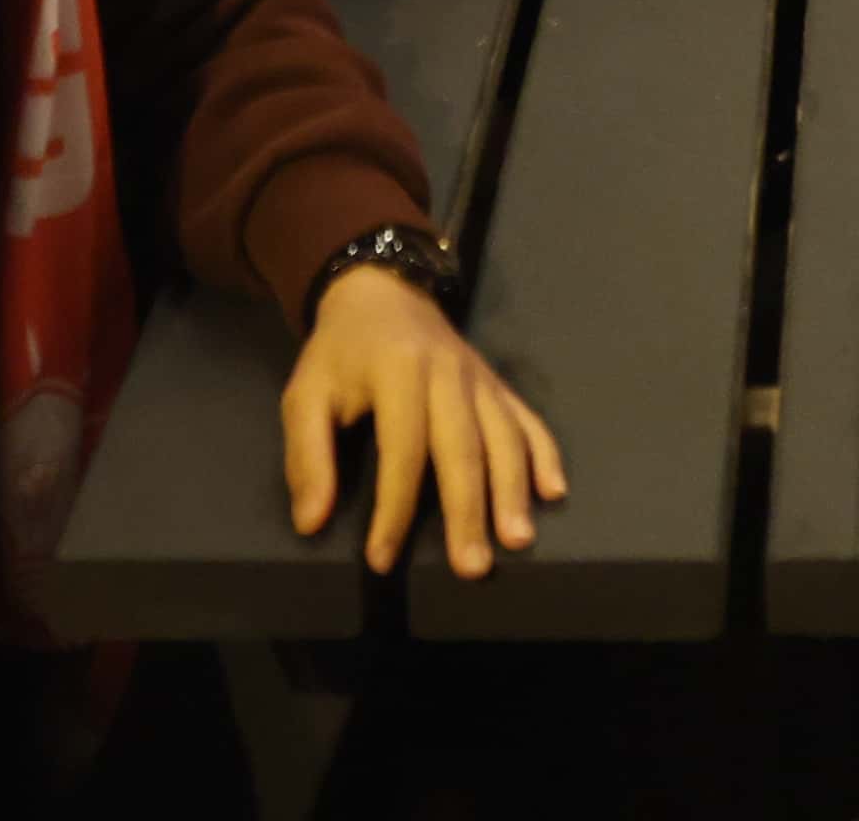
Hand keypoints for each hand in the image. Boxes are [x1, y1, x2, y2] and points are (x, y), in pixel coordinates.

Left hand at [285, 264, 567, 578]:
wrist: (381, 291)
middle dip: (469, 511)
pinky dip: (544, 454)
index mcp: (398, 372)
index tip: (381, 560)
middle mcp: (448, 373)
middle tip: (472, 568)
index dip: (393, 508)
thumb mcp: (306, 395)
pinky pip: (527, 419)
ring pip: (504, 437)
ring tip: (517, 541)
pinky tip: (553, 492)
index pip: (402, 450)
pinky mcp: (497, 383)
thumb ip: (307, 457)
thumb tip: (311, 522)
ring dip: (513, 490)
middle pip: (463, 447)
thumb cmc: (340, 353)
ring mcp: (479, 378)